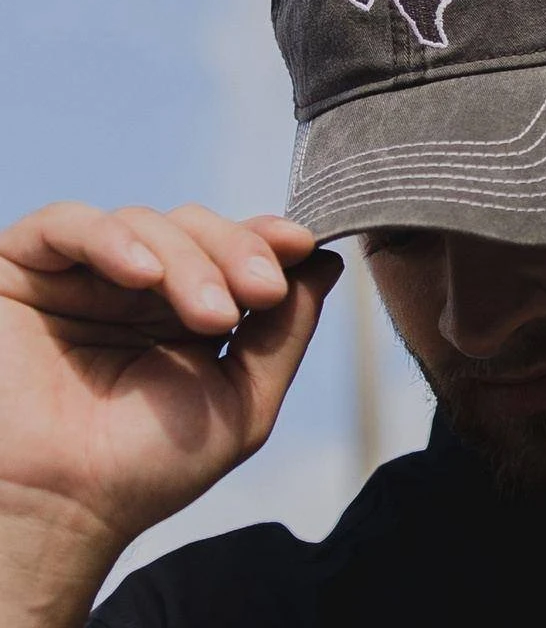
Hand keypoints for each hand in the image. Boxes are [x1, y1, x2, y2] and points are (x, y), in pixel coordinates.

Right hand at [0, 201, 341, 562]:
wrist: (57, 512)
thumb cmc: (146, 467)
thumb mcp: (242, 400)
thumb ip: (284, 331)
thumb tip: (326, 263)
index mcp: (185, 306)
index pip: (231, 246)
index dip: (267, 236)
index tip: (304, 245)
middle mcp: (135, 284)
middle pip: (196, 225)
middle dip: (237, 252)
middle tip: (262, 291)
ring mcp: (81, 274)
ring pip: (146, 221)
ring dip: (189, 260)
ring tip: (211, 315)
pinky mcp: (23, 269)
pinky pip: (67, 224)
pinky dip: (112, 239)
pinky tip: (142, 275)